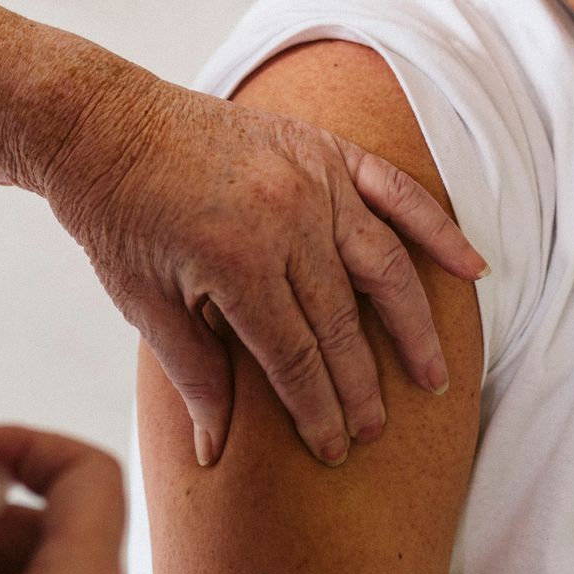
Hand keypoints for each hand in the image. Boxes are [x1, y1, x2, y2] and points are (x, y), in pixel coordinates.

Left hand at [43, 65, 487, 468]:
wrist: (102, 121)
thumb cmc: (116, 214)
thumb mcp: (143, 301)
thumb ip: (193, 372)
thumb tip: (214, 451)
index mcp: (238, 261)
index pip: (296, 355)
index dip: (318, 408)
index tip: (336, 448)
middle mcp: (288, 217)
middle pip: (343, 320)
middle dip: (362, 384)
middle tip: (377, 430)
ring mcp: (313, 176)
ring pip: (383, 263)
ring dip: (413, 324)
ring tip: (433, 374)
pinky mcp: (322, 146)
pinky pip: (394, 191)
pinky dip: (436, 228)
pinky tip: (471, 267)